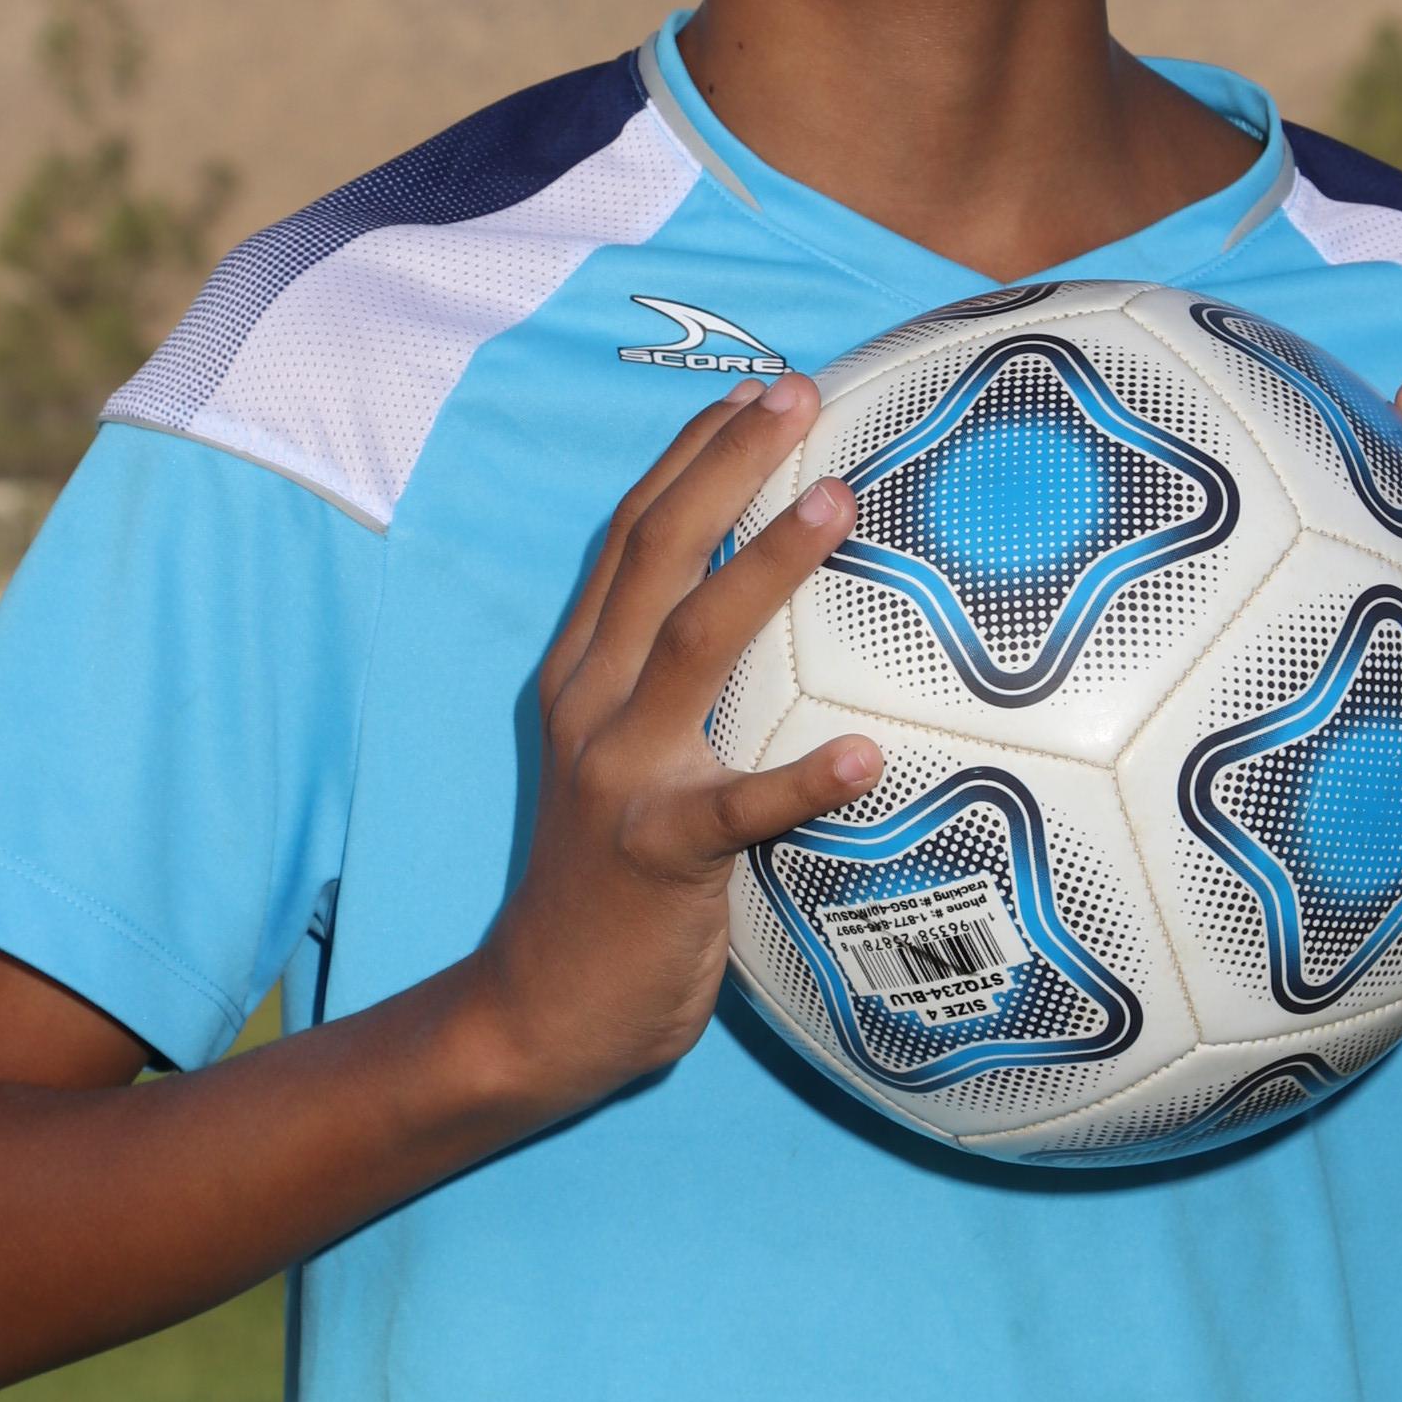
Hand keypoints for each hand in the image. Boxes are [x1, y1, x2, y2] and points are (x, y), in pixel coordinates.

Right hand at [472, 375, 882, 1122]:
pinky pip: (738, 810)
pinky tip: (864, 756)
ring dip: (767, 568)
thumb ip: (680, 693)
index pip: (632, 536)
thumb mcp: (630, 760)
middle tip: (797, 393)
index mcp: (582, 674)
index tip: (754, 388)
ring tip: (840, 504)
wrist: (538, 1012)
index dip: (690, 455)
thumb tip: (779, 625)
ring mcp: (618, 776)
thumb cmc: (614, 886)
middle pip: (654, 554)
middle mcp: (589, 704)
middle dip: (726, 463)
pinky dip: (800, 781)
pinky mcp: (657, 856)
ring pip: (691, 645)